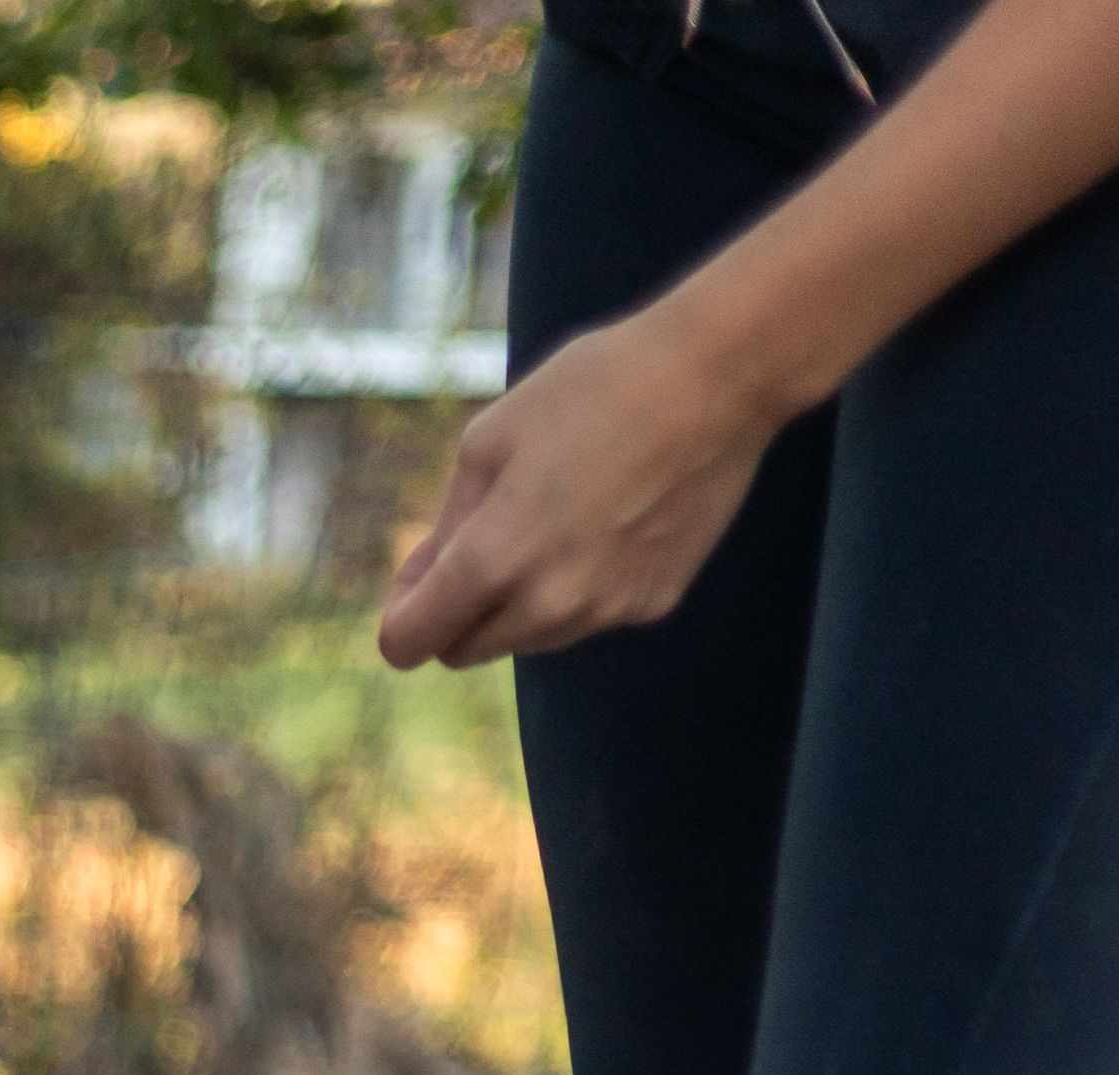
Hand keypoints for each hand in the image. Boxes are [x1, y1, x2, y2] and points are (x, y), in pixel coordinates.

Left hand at [375, 308, 787, 669]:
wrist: (717, 379)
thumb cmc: (593, 391)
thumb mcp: (488, 441)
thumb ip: (447, 524)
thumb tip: (425, 580)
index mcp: (492, 562)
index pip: (411, 643)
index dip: (400, 616)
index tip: (416, 579)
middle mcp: (547, 605)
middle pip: (465, 651)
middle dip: (454, 614)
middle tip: (475, 545)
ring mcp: (605, 611)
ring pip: (528, 638)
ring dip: (516, 602)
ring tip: (549, 518)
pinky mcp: (653, 602)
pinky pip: (588, 615)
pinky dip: (578, 587)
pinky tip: (606, 521)